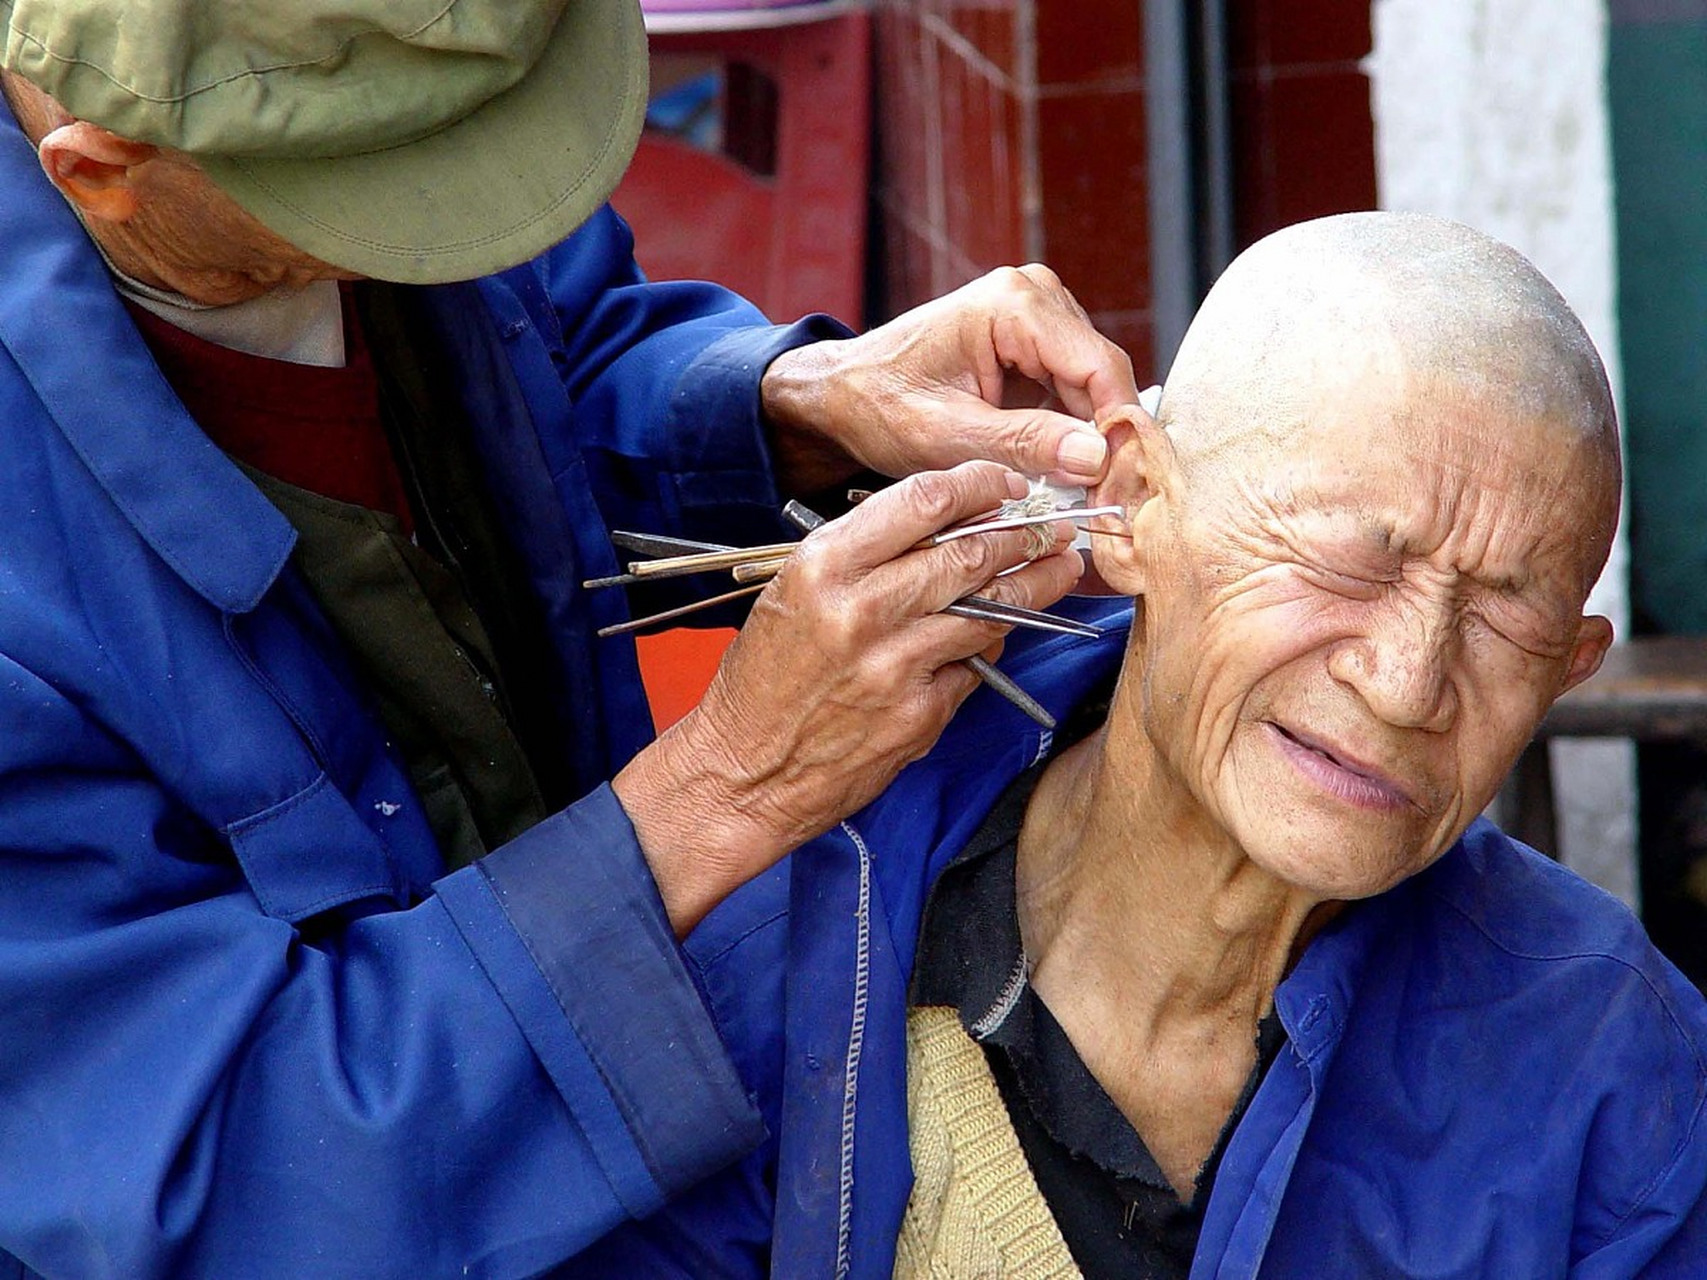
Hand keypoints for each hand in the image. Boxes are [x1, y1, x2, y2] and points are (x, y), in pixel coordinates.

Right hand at [613, 462, 1083, 934]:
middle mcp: (861, 610)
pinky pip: (973, 669)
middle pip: (969, 554)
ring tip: (1056, 572)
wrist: (743, 772)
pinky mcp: (919, 715)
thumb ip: (864, 558)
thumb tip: (947, 529)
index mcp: (823, 567)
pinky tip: (990, 644)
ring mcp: (895, 666)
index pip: (922, 502)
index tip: (1007, 484)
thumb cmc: (764, 681)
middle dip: (1022, 537)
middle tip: (1049, 531)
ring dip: (1032, 589)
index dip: (979, 485)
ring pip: (988, 612)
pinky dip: (985, 654)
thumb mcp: (794, 594)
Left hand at [762, 264, 1138, 491]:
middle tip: (1103, 506)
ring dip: (1088, 442)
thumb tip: (1095, 456)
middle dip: (1105, 444)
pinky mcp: (1034, 343)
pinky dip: (1069, 434)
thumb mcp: (947, 435)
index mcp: (1015, 304)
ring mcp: (1037, 316)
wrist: (842, 393)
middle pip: (1102, 378)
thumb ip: (1023, 443)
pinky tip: (1057, 472)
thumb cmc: (878, 405)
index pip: (1100, 367)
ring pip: (1092, 389)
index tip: (1119, 488)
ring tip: (1077, 495)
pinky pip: (1072, 392)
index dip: (1119, 432)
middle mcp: (1035, 296)